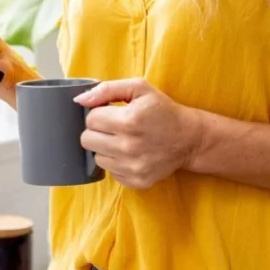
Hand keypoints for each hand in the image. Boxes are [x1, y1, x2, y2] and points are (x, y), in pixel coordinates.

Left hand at [77, 79, 201, 188]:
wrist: (189, 138)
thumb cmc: (162, 110)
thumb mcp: (139, 88)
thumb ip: (107, 89)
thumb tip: (79, 100)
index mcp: (128, 121)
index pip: (90, 119)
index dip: (99, 113)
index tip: (112, 113)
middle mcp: (128, 147)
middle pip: (87, 140)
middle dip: (98, 131)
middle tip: (114, 127)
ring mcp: (132, 167)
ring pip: (96, 158)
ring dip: (106, 148)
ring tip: (124, 140)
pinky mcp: (137, 181)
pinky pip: (110, 173)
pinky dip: (117, 163)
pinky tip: (131, 154)